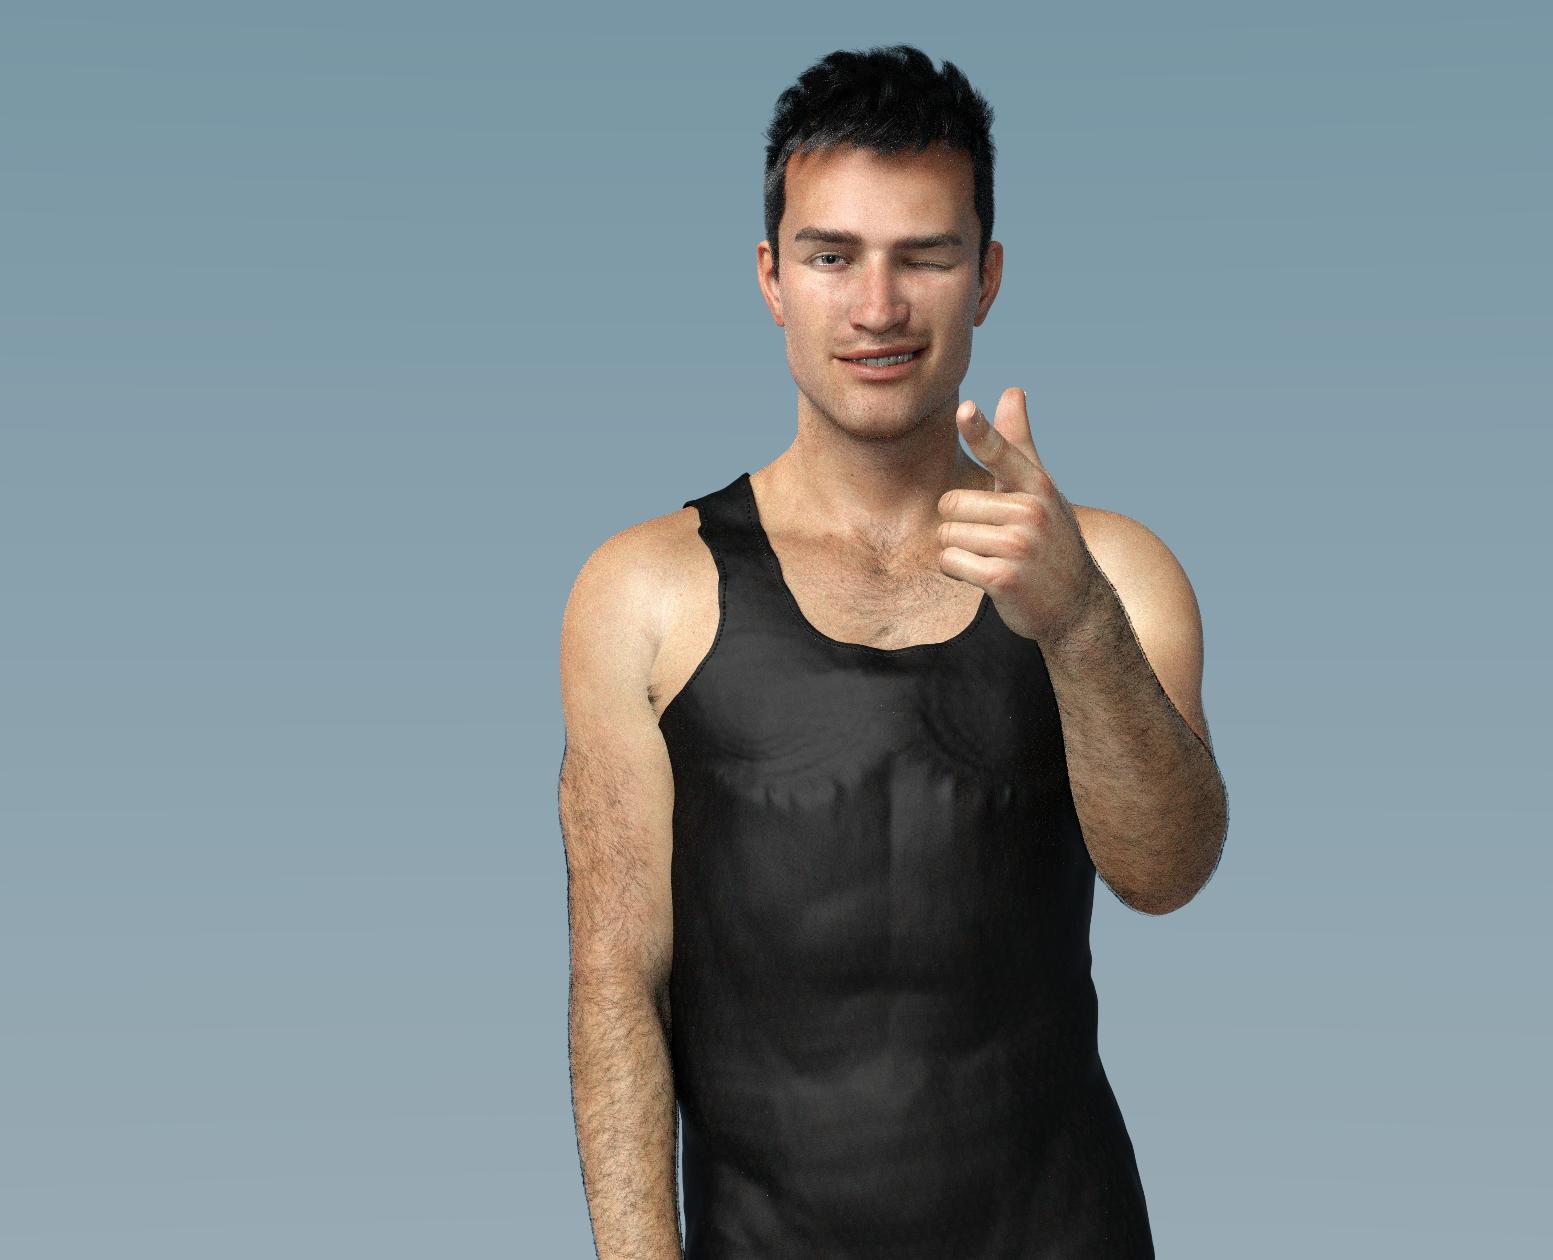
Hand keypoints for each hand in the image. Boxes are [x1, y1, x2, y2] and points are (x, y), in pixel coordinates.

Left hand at [939, 386, 1106, 647]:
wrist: (1077, 606)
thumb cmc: (1049, 540)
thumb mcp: (1039, 489)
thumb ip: (1017, 443)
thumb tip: (1012, 390)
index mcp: (1037, 485)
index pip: (1003, 452)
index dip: (980, 431)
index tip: (966, 410)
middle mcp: (1031, 512)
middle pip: (951, 504)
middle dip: (959, 524)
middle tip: (991, 540)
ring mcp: (1019, 546)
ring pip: (948, 536)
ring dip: (959, 552)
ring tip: (993, 559)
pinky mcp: (1004, 578)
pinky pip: (950, 563)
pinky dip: (959, 572)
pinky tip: (986, 577)